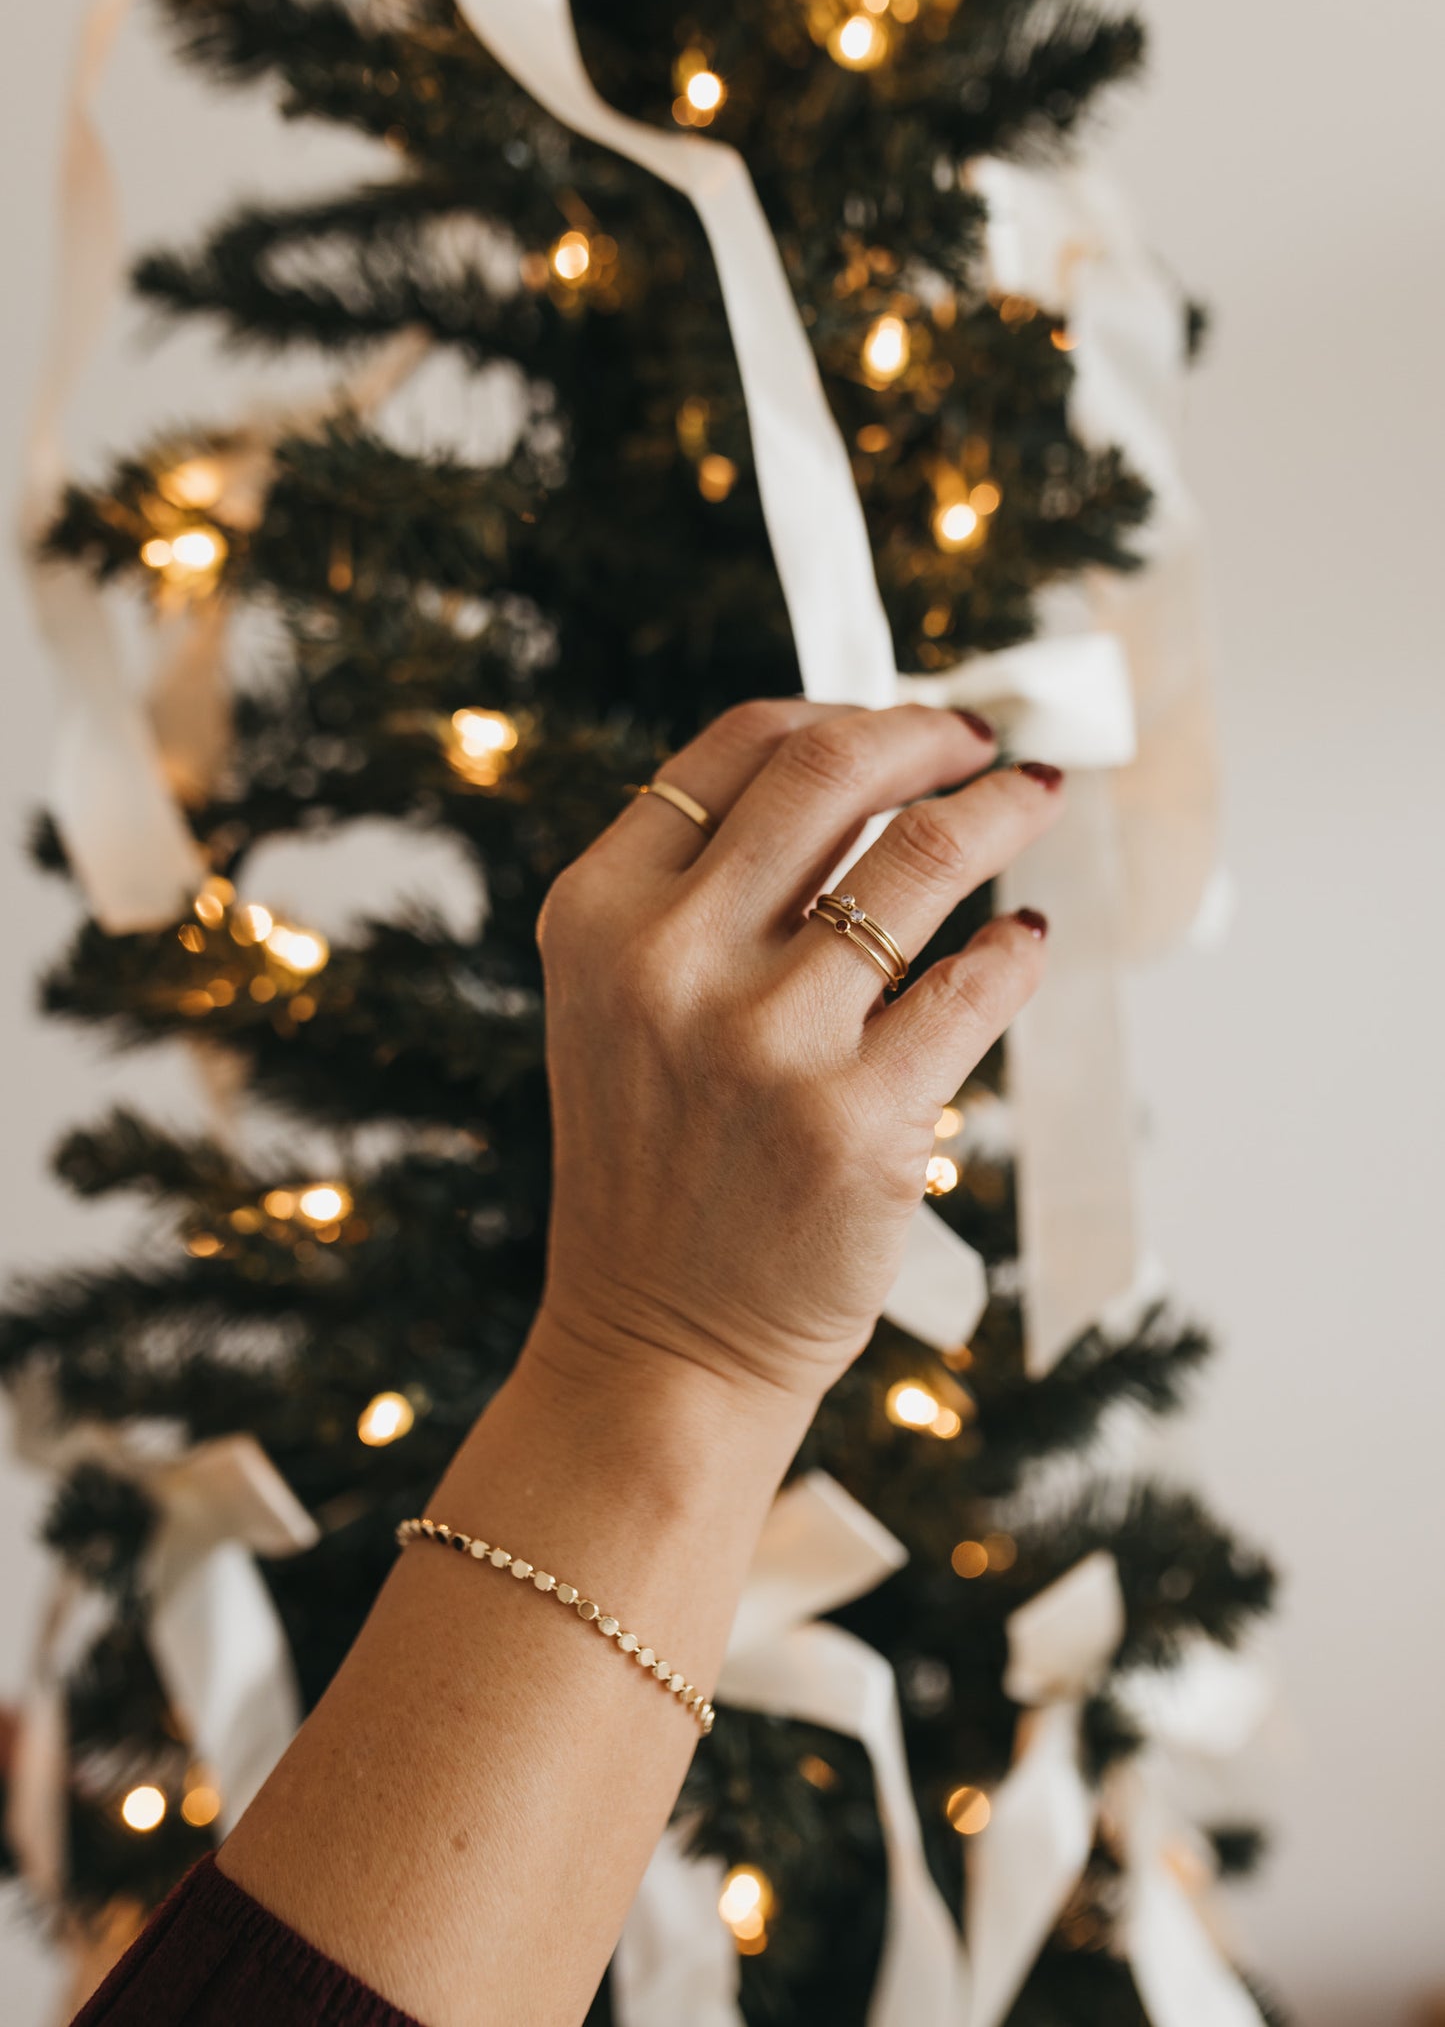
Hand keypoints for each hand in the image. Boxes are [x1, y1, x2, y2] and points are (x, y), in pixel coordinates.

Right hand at [532, 700, 1062, 1410]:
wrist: (658, 1348)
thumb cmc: (656, 1168)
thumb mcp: (621, 1005)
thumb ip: (698, 893)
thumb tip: (853, 775)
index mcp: (600, 917)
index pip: (738, 749)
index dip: (843, 712)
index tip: (904, 724)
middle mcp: (670, 963)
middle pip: (832, 772)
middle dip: (929, 734)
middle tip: (977, 744)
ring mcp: (766, 1044)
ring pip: (924, 860)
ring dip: (1001, 811)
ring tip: (1030, 801)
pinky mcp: (859, 1123)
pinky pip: (976, 988)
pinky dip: (1016, 953)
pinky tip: (1021, 947)